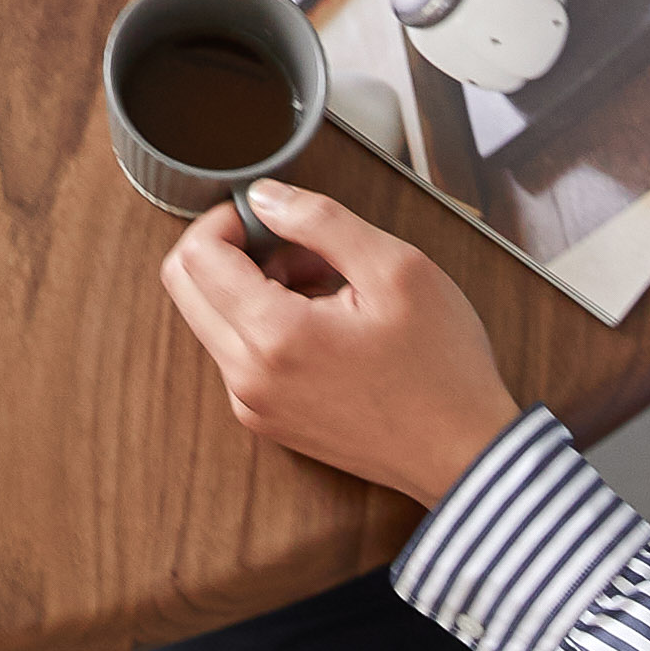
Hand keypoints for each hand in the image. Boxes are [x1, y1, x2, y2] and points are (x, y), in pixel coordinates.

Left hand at [155, 180, 519, 497]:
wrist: (464, 453)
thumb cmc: (443, 369)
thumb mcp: (396, 268)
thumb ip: (320, 220)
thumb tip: (265, 197)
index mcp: (273, 336)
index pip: (195, 256)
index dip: (227, 218)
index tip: (271, 214)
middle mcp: (247, 378)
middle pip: (185, 286)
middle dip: (230, 249)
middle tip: (295, 245)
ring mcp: (253, 404)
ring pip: (211, 317)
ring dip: (251, 285)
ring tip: (325, 282)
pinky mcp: (267, 419)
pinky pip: (237, 353)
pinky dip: (264, 322)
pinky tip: (324, 318)